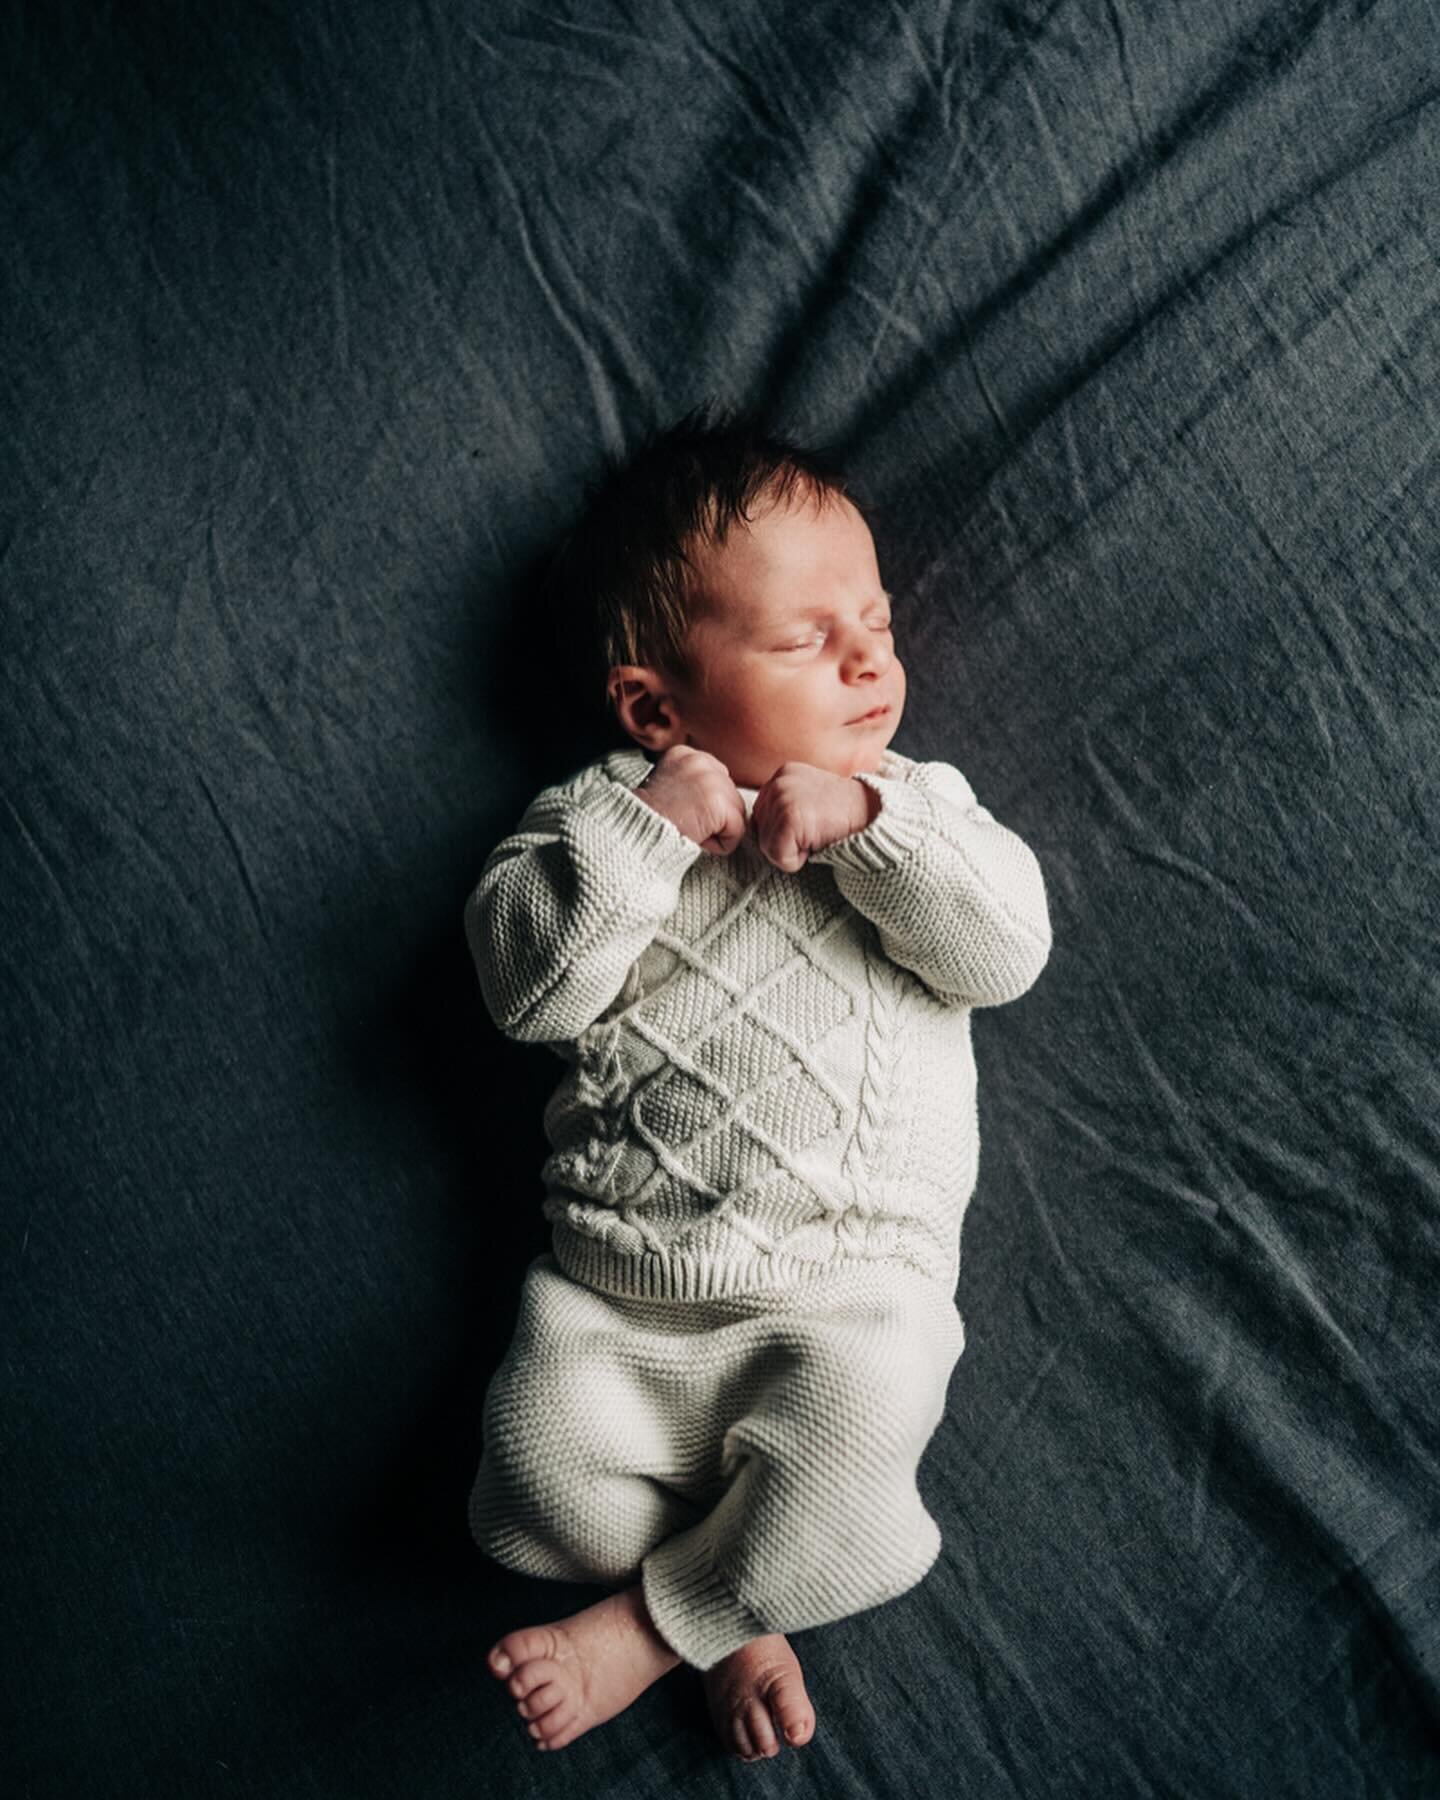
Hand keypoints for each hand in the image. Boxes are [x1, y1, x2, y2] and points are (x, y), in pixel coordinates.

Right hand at [633, 745, 747, 855]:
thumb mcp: (666, 786)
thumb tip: (714, 798)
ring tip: (688, 828)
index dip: (704, 803)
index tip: (680, 810)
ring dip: (716, 830)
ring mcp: (712, 780)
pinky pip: (737, 832)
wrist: (634, 832)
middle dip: (713, 816)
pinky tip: (696, 837)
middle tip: (682, 821)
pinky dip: (720, 844)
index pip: (718, 779)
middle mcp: (700, 760)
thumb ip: (691, 783)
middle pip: (731, 795)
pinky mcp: (720, 803)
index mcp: (685, 754)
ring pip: (736, 814)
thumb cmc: (647, 820)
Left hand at [751, 761, 877, 872]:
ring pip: (766, 847)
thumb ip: (783, 807)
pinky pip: (778, 857)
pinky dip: (797, 861)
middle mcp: (778, 782)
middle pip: (759, 832)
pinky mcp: (789, 818)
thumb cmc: (844, 816)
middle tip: (817, 830)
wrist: (874, 817)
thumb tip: (757, 830)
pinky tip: (818, 842)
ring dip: (792, 852)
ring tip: (818, 835)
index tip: (813, 823)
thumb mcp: (809, 800)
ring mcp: (782, 798)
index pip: (760, 817)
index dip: (784, 831)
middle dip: (785, 842)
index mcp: (782, 774)